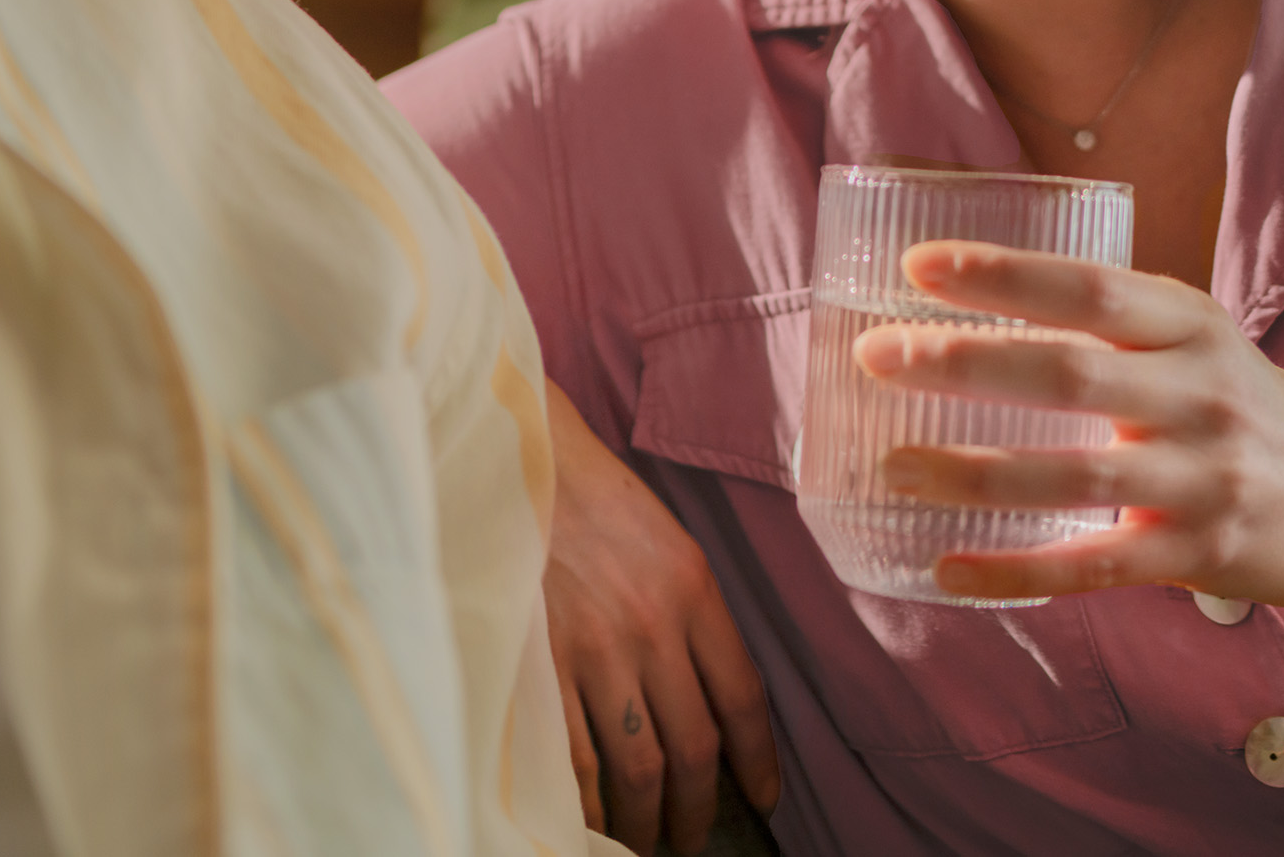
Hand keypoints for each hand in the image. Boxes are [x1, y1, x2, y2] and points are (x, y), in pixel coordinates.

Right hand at [540, 383, 781, 851]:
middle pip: (692, 747)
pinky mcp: (540, 665)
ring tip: (648, 844)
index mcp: (694, 591)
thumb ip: (696, 619)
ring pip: (636, 766)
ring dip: (646, 822)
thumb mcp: (672, 546)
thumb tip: (714, 702)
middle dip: (698, 810)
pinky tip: (593, 822)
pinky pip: (571, 757)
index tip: (763, 798)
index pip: (742, 699)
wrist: (520, 464)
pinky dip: (587, 802)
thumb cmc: (599, 501)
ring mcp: (592, 651)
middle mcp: (651, 627)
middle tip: (694, 840)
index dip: (759, 761)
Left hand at [854, 241, 1283, 611]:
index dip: (1003, 273)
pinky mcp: (1194, 555)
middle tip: (878, 356)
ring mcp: (1200, 480)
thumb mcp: (1195, 339)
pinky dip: (1015, 571)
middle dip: (964, 362)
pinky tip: (948, 568)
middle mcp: (1199, 395)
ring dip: (971, 472)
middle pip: (1069, 373)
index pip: (1089, 287)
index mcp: (1191, 326)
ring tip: (891, 466)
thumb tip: (973, 288)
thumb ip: (1109, 316)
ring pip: (1070, 475)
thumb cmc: (1242, 407)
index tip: (918, 265)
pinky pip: (1091, 567)